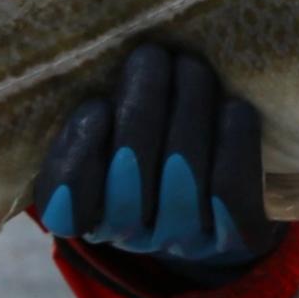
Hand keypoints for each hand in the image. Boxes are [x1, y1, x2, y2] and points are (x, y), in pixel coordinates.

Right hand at [28, 41, 272, 267]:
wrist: (215, 180)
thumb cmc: (144, 132)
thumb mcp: (106, 121)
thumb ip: (93, 109)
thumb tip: (96, 76)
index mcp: (84, 214)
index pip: (64, 209)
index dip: (76, 162)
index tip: (95, 107)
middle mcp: (130, 236)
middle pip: (129, 183)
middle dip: (142, 110)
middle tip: (151, 56)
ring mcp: (183, 241)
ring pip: (183, 179)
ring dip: (189, 113)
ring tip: (191, 67)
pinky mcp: (234, 238)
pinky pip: (233, 197)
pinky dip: (233, 147)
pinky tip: (234, 107)